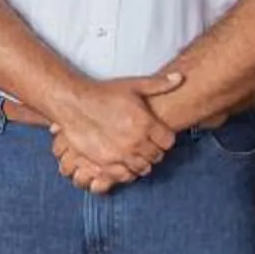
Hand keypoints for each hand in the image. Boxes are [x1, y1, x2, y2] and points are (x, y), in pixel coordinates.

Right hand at [48, 71, 183, 190]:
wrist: (74, 104)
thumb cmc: (103, 93)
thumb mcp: (133, 85)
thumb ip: (158, 84)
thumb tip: (180, 78)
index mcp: (145, 122)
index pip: (169, 141)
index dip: (164, 139)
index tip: (157, 136)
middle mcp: (136, 141)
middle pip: (157, 156)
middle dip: (153, 150)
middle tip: (145, 144)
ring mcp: (121, 154)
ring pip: (143, 168)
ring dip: (141, 162)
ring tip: (134, 153)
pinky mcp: (106, 163)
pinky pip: (125, 175)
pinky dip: (127, 171)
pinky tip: (123, 162)